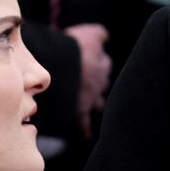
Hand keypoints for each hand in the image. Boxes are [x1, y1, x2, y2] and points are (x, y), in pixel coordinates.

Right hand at [64, 23, 110, 138]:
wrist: (64, 68)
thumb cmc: (74, 47)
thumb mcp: (89, 33)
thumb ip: (99, 34)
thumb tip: (105, 36)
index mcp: (101, 62)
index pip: (104, 62)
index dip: (97, 61)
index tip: (91, 61)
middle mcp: (100, 80)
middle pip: (102, 81)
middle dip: (97, 81)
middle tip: (90, 81)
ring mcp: (91, 96)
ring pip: (98, 101)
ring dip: (95, 102)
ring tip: (95, 105)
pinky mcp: (80, 110)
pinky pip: (83, 123)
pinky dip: (85, 130)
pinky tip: (87, 136)